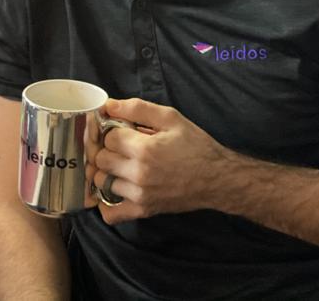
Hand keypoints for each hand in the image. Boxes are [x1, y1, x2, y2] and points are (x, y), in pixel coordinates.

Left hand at [90, 98, 232, 224]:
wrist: (217, 179)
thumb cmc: (196, 145)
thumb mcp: (171, 118)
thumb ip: (137, 108)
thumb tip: (108, 105)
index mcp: (145, 149)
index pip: (108, 137)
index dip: (113, 130)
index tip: (123, 131)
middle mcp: (139, 174)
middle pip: (100, 159)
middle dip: (107, 149)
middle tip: (120, 146)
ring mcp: (140, 196)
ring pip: (101, 182)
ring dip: (106, 171)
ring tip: (120, 164)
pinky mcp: (143, 211)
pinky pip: (110, 214)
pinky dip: (105, 203)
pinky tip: (116, 188)